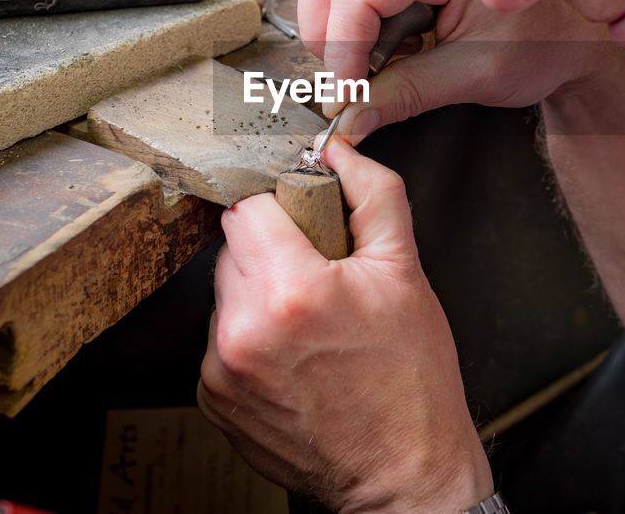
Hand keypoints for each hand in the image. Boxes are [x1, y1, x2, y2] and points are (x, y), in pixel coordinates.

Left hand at [198, 138, 493, 511]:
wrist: (402, 475)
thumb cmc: (411, 381)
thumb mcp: (406, 274)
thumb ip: (374, 196)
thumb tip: (341, 149)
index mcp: (291, 291)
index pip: (248, 207)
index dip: (281, 207)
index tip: (306, 224)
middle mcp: (243, 331)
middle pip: (232, 247)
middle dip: (272, 250)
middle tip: (319, 277)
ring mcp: (222, 370)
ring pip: (224, 293)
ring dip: (258, 294)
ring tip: (309, 323)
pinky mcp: (213, 400)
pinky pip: (220, 339)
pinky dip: (249, 337)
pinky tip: (293, 356)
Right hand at [298, 0, 611, 142]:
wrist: (586, 25)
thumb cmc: (552, 36)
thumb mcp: (479, 73)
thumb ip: (408, 93)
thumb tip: (350, 117)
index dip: (343, 48)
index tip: (347, 94)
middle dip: (327, 29)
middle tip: (353, 79)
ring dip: (337, 20)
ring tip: (376, 62)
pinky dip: (357, 14)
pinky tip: (394, 44)